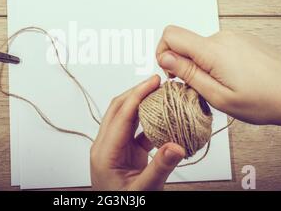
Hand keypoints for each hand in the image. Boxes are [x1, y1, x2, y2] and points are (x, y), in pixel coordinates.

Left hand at [90, 75, 185, 189]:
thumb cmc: (122, 206)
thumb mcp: (143, 191)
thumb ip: (160, 168)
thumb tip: (176, 146)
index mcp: (104, 153)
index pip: (121, 115)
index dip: (137, 95)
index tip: (153, 82)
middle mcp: (105, 146)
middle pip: (119, 109)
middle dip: (138, 92)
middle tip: (158, 82)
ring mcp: (114, 148)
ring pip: (126, 117)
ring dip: (142, 104)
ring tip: (161, 94)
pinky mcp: (124, 152)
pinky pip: (136, 131)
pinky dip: (149, 122)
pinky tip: (164, 118)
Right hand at [156, 25, 280, 153]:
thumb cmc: (264, 100)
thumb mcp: (218, 96)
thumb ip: (188, 74)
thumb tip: (165, 57)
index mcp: (213, 50)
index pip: (171, 35)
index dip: (162, 53)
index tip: (171, 73)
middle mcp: (222, 37)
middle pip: (185, 42)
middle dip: (184, 65)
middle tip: (199, 89)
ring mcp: (234, 37)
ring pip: (201, 48)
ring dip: (200, 66)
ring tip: (219, 87)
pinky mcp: (242, 40)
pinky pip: (216, 48)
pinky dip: (214, 63)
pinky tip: (230, 80)